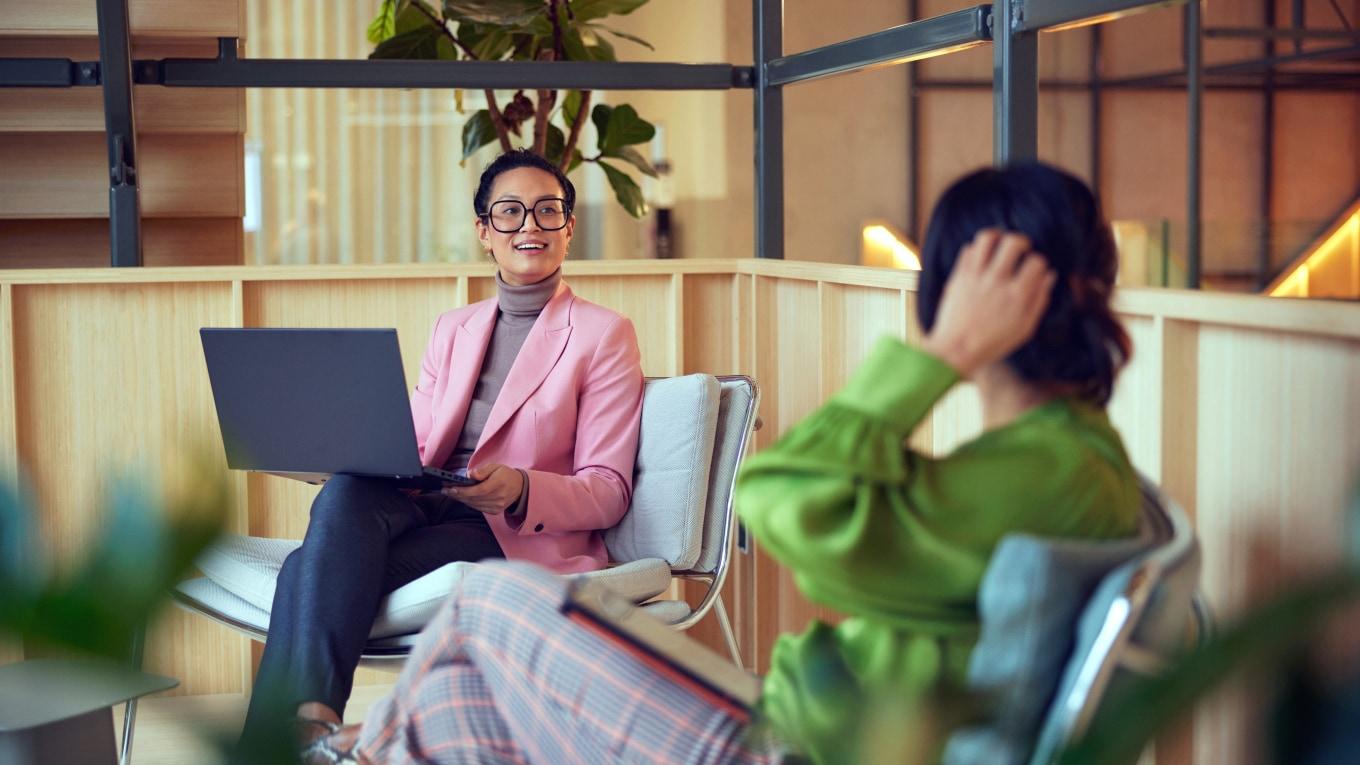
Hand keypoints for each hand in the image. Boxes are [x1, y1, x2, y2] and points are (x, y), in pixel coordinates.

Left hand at [441, 463, 523, 514]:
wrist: (520, 487)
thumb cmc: (506, 475)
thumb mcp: (496, 466)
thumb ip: (482, 471)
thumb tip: (470, 475)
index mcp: (499, 484)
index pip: (478, 490)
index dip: (463, 491)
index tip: (451, 488)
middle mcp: (498, 497)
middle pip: (473, 498)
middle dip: (457, 495)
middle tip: (445, 490)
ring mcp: (497, 506)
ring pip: (474, 504)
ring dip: (461, 499)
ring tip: (450, 493)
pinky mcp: (495, 511)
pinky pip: (478, 508)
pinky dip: (468, 503)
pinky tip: (461, 497)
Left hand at [921, 228, 1055, 377]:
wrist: (955, 350)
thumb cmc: (992, 343)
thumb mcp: (1025, 328)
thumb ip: (1039, 300)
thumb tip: (1049, 276)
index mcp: (1017, 295)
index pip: (1036, 262)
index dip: (1039, 262)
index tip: (1034, 269)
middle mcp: (997, 281)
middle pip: (1014, 242)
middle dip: (1022, 241)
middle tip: (1020, 249)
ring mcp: (975, 277)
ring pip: (987, 238)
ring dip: (997, 237)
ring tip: (999, 245)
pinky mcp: (958, 276)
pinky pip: (969, 249)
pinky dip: (978, 249)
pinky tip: (982, 258)